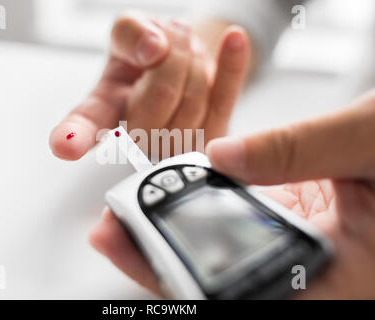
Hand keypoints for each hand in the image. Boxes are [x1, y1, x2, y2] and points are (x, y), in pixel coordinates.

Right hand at [49, 12, 249, 160]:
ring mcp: (177, 141)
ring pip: (192, 107)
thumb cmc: (146, 52)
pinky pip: (226, 101)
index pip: (86, 126)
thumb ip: (129, 33)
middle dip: (168, 64)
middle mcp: (138, 134)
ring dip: (194, 61)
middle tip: (166, 41)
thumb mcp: (126, 32)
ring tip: (184, 46)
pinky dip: (232, 67)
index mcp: (106, 111)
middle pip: (155, 108)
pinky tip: (234, 40)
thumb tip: (152, 48)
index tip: (64, 145)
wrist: (182, 60)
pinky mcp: (212, 134)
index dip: (74, 136)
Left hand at [90, 89, 374, 298]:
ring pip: (223, 247)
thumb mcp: (369, 143)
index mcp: (340, 279)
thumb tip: (223, 156)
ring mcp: (295, 242)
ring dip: (174, 229)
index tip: (133, 250)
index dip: (184, 280)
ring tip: (126, 210)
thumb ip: (301, 149)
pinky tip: (171, 190)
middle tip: (112, 229)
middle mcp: (310, 268)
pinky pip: (235, 217)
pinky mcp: (290, 215)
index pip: (245, 295)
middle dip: (162, 257)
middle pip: (222, 276)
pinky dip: (201, 204)